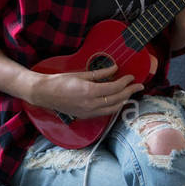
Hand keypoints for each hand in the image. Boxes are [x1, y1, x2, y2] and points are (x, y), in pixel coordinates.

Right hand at [28, 65, 142, 118]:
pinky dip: (114, 107)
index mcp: (90, 91)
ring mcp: (88, 112)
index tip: (131, 77)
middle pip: (117, 98)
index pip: (115, 87)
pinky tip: (117, 101)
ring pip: (113, 108)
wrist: (45, 94)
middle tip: (139, 85)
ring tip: (131, 93)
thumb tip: (115, 69)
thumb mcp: (81, 74)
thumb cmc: (60, 81)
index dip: (126, 82)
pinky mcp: (86, 116)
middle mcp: (91, 104)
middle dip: (130, 92)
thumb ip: (100, 73)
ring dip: (124, 100)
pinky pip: (105, 113)